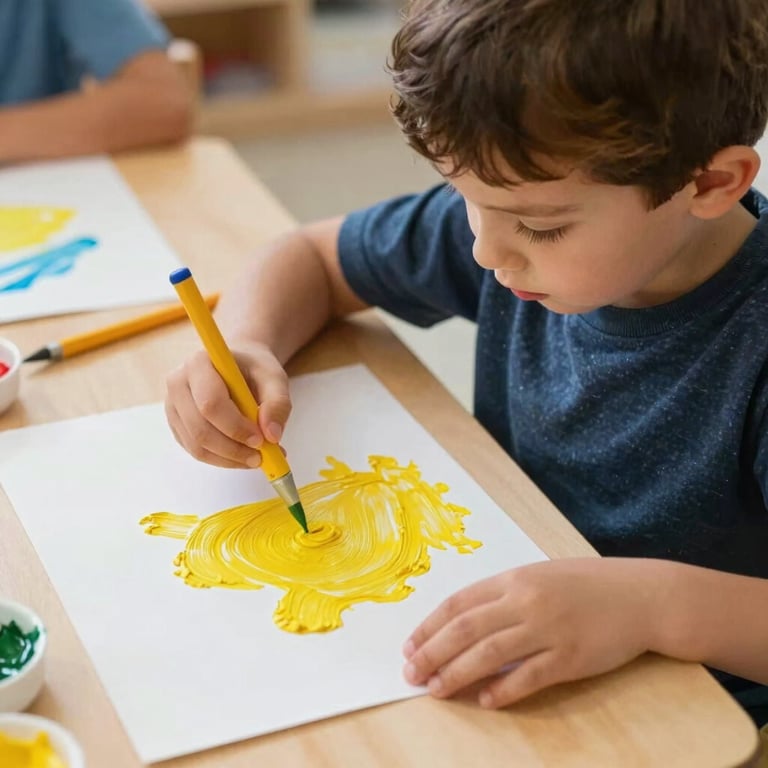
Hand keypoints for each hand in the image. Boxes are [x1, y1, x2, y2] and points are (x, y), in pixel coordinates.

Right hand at [164, 340, 291, 468]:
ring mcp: (174, 406)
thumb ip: (278, 403)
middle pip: (200, 428)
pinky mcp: (177, 425)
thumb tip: (272, 435)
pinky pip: (196, 451)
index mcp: (199, 363)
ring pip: (196, 445)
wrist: (237, 368)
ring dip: (228, 458)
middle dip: (233, 448)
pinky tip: (242, 455)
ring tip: (256, 458)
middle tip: (261, 455)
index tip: (260, 439)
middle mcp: (178, 383)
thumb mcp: (274, 378)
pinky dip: (222, 459)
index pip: (211, 403)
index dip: (235, 427)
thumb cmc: (253, 369)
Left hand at [403, 557, 660, 707]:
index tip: (409, 645)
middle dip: (432, 652)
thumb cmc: (586, 584)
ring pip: (489, 654)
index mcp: (514, 579)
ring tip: (435, 689)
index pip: (459, 603)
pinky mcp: (571, 658)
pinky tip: (485, 701)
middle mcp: (526, 601)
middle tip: (410, 672)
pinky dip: (503, 690)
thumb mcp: (539, 576)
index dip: (429, 625)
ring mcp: (548, 629)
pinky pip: (529, 677)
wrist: (640, 595)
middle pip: (466, 629)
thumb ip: (502, 596)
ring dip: (456, 673)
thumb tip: (462, 623)